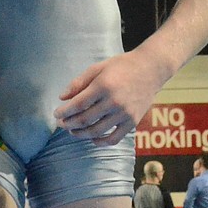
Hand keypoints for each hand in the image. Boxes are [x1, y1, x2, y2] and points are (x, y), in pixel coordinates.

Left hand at [54, 49, 170, 145]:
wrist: (151, 69)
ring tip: (73, 130)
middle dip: (68, 123)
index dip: (64, 111)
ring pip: (96, 131)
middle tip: (61, 123)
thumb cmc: (122, 66)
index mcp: (104, 86)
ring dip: (80, 133)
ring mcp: (124, 113)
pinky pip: (114, 138)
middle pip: (84, 120)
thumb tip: (62, 98)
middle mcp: (114, 101)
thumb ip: (79, 82)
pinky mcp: (132, 122)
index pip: (77, 104)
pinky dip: (100, 142)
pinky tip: (92, 138)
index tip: (56, 114)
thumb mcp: (98, 68)